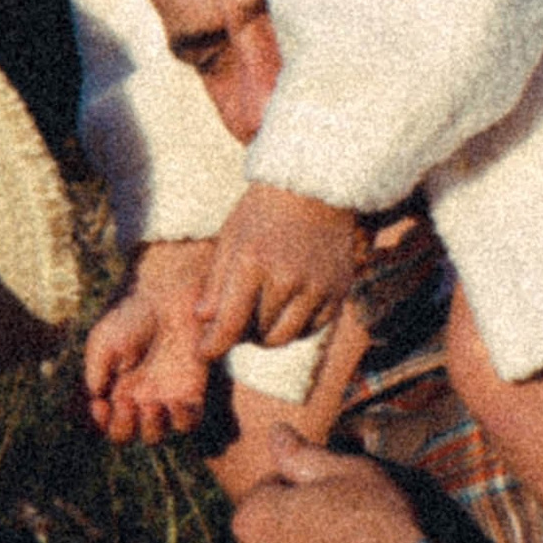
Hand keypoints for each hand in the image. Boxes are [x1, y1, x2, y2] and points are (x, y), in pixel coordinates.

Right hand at [84, 242, 218, 443]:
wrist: (168, 297)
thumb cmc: (132, 315)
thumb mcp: (103, 340)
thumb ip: (96, 370)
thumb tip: (95, 396)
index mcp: (114, 387)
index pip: (104, 421)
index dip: (100, 422)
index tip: (100, 404)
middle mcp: (138, 397)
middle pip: (127, 434)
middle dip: (123, 427)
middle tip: (127, 403)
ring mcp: (165, 397)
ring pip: (156, 434)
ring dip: (150, 429)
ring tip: (151, 405)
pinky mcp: (192, 392)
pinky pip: (188, 422)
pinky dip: (181, 421)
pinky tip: (174, 404)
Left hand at [197, 186, 366, 356]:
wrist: (314, 189)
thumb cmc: (263, 213)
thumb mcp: (230, 238)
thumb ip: (216, 282)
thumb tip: (204, 320)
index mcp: (253, 262)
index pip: (230, 322)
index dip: (214, 345)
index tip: (204, 353)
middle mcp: (287, 278)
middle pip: (257, 333)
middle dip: (242, 333)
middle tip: (237, 319)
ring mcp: (317, 287)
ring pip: (284, 336)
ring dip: (267, 335)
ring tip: (260, 315)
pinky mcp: (338, 291)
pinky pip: (312, 328)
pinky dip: (295, 327)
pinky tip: (286, 308)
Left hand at [228, 429, 419, 542]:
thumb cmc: (382, 529)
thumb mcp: (350, 474)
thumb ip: (303, 455)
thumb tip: (275, 434)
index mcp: (253, 519)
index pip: (265, 494)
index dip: (300, 493)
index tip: (332, 502)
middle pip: (265, 541)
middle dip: (291, 536)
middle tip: (341, 537)